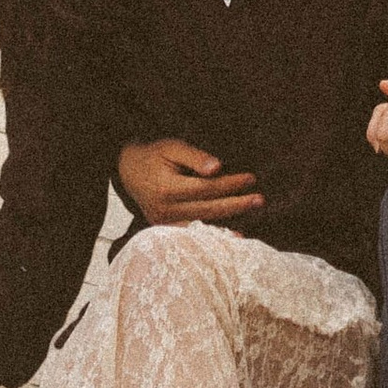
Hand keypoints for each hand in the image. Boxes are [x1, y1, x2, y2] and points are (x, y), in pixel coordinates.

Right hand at [119, 135, 264, 226]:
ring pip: (201, 226)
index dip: (230, 184)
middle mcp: (165, 211)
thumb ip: (195, 157)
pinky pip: (192, 235)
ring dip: (228, 225)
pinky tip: (229, 239)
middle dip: (236, 205)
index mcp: (167, 189)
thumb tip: (218, 168)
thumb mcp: (172, 147)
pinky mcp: (164, 230)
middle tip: (260, 200)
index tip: (251, 178)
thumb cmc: (154, 156)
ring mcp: (163, 224)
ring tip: (249, 225)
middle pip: (208, 210)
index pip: (207, 188)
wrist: (128, 170)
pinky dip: (211, 236)